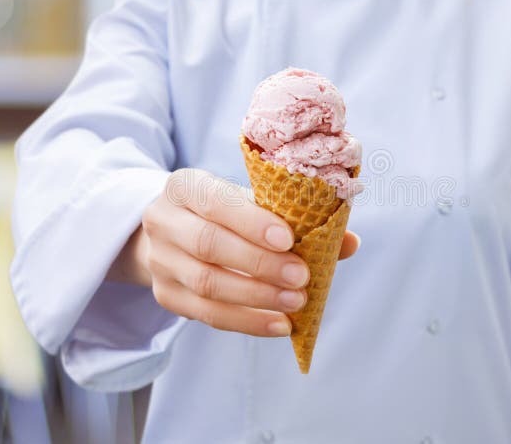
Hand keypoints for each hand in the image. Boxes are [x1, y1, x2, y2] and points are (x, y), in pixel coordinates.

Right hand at [114, 168, 359, 336]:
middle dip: (260, 264)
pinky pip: (207, 314)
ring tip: (295, 304)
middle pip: (209, 244)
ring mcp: (160, 261)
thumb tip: (349, 242)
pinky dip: (247, 322)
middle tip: (301, 278)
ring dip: (256, 297)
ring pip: (206, 284)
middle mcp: (165, 220)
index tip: (289, 239)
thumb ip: (296, 219)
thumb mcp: (250, 203)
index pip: (216, 202)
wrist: (173, 233)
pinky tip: (278, 325)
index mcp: (186, 186)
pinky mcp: (166, 295)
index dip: (252, 222)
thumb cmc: (225, 214)